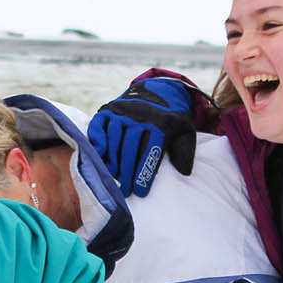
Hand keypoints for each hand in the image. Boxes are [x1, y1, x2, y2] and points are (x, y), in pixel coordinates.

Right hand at [86, 71, 200, 197]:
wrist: (158, 90)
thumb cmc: (171, 120)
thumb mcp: (185, 132)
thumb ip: (185, 153)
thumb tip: (184, 172)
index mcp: (162, 122)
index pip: (151, 151)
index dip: (144, 173)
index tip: (140, 191)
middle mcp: (140, 115)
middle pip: (130, 147)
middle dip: (127, 172)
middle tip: (124, 191)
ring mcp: (122, 111)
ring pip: (114, 138)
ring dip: (112, 160)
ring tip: (112, 178)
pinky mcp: (108, 109)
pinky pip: (98, 125)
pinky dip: (97, 140)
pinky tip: (99, 155)